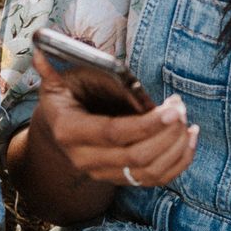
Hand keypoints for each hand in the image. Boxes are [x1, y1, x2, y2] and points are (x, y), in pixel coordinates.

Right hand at [31, 49, 197, 188]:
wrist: (59, 130)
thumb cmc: (65, 98)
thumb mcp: (57, 81)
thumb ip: (52, 68)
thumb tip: (40, 52)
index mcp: (70, 132)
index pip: (113, 133)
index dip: (145, 124)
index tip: (171, 109)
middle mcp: (85, 159)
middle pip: (136, 157)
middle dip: (166, 133)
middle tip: (180, 108)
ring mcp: (104, 173)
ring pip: (149, 172)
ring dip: (175, 147)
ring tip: (186, 120)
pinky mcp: (121, 178)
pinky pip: (156, 179)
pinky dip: (179, 161)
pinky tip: (189, 138)